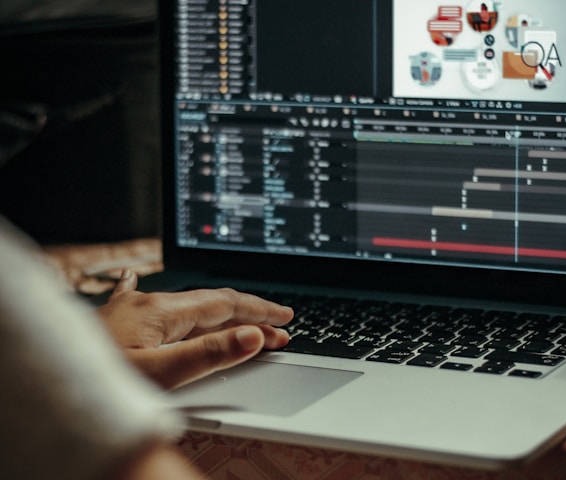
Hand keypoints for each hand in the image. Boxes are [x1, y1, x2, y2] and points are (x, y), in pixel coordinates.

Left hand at [97, 270, 293, 388]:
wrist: (44, 378)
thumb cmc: (96, 381)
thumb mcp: (159, 373)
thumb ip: (208, 353)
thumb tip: (251, 335)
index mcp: (162, 311)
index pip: (225, 305)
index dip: (259, 311)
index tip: (285, 320)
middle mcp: (148, 303)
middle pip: (211, 303)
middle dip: (249, 313)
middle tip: (278, 325)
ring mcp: (132, 310)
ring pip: (189, 306)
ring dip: (222, 313)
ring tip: (245, 320)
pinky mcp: (119, 322)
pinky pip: (153, 303)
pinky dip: (165, 300)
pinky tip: (138, 279)